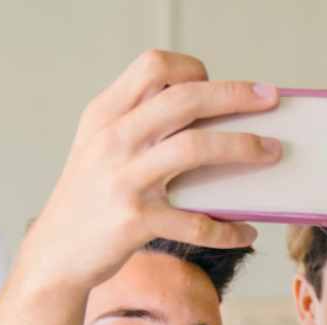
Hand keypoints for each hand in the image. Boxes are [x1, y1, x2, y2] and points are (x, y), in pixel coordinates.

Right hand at [17, 51, 280, 292]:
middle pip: (185, 99)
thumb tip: (205, 113)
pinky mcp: (135, 221)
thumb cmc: (87, 201)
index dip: (192, 68)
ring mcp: (123, 180)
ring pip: (196, 148)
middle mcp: (112, 140)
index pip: (153, 66)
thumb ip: (138, 124)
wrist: (55, 255)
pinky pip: (196, 222)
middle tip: (269, 99)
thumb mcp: (99, 149)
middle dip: (235, 96)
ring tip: (271, 152)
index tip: (216, 82)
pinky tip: (244, 232)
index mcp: (105, 115)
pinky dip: (227, 229)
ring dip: (244, 147)